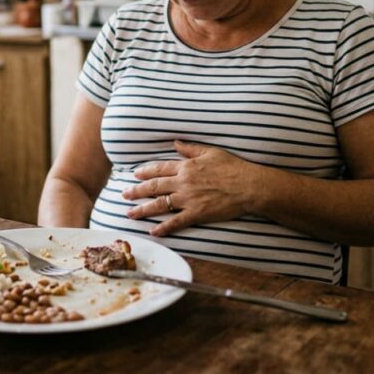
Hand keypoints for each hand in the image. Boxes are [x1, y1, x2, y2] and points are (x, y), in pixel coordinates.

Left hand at [122, 141, 254, 235]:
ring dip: (143, 210)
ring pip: (160, 204)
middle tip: (124, 195)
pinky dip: (163, 228)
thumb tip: (175, 143)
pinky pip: (176, 222)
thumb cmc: (233, 167)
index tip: (135, 175)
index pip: (160, 169)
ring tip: (130, 213)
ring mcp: (189, 199)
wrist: (249, 186)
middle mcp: (183, 182)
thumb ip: (190, 149)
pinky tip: (153, 231)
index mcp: (186, 166)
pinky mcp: (197, 213)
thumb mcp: (211, 152)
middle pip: (154, 187)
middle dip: (137, 191)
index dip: (145, 172)